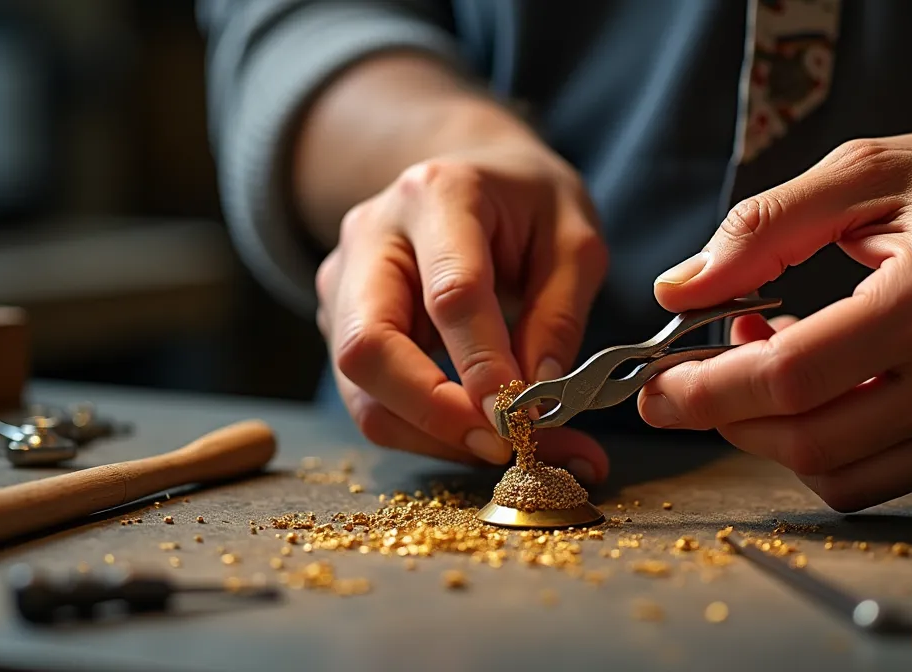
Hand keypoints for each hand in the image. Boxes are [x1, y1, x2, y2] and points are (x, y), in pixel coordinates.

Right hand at [315, 142, 609, 482]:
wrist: (471, 173)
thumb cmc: (527, 203)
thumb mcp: (574, 238)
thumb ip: (561, 315)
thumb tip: (538, 397)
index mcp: (438, 194)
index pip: (450, 293)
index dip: (482, 363)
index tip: (520, 416)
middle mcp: (371, 235)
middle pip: (368, 345)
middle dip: (433, 411)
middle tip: (501, 444)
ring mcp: (342, 281)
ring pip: (359, 388)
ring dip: (429, 434)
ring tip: (502, 447)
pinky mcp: (336, 322)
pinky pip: (369, 397)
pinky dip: (421, 430)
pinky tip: (473, 430)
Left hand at [639, 122, 911, 510]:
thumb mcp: (867, 172)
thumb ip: (765, 228)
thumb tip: (680, 288)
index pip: (793, 376)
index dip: (709, 391)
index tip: (655, 388)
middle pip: (808, 439)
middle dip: (726, 417)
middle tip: (693, 374)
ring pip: (837, 473)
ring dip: (771, 434)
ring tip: (763, 361)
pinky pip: (876, 476)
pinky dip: (821, 446)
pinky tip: (815, 386)